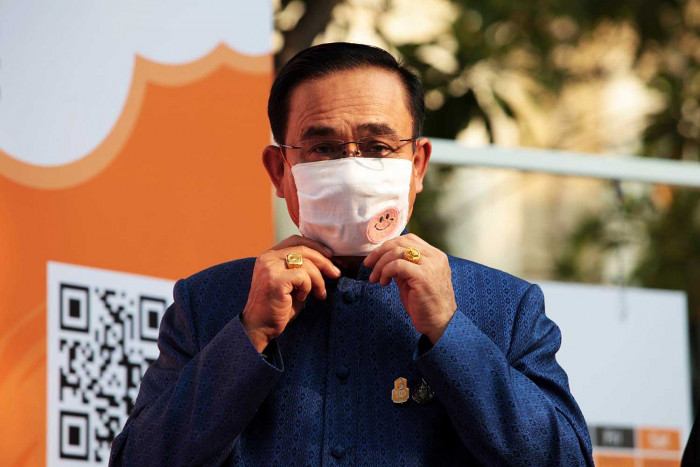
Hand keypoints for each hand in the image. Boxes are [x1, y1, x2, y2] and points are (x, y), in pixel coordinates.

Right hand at [241, 235, 340, 352]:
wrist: (259, 327)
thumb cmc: (278, 307)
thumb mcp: (290, 283)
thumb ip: (301, 269)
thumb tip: (328, 261)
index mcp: (269, 256)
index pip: (296, 240)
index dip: (316, 246)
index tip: (330, 257)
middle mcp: (267, 258)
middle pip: (303, 249)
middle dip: (324, 261)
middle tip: (336, 273)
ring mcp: (270, 267)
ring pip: (306, 263)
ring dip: (319, 279)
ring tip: (320, 293)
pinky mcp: (275, 279)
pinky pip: (303, 276)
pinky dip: (308, 287)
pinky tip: (302, 298)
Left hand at [363, 234, 456, 343]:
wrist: (440, 323)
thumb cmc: (426, 304)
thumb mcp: (413, 280)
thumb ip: (403, 267)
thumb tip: (384, 259)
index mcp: (435, 255)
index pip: (408, 239)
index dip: (388, 245)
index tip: (375, 257)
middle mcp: (435, 257)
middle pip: (401, 242)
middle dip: (379, 252)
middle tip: (368, 264)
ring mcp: (430, 265)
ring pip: (396, 252)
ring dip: (380, 265)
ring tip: (375, 278)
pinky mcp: (423, 276)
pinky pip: (397, 265)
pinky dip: (385, 271)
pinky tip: (383, 282)